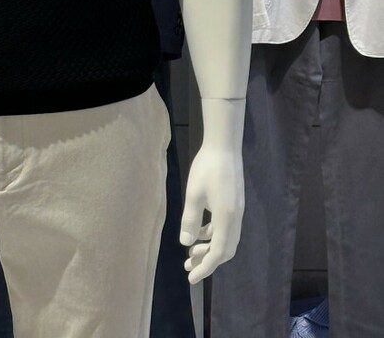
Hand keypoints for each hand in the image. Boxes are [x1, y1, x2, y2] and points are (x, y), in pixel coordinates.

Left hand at [179, 142, 243, 283]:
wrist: (224, 147)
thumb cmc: (206, 168)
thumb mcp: (193, 194)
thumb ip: (190, 220)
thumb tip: (186, 243)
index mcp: (226, 219)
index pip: (218, 253)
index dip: (205, 268)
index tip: (191, 278)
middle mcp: (236, 219)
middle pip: (225, 251)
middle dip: (208, 261)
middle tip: (188, 266)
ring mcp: (237, 212)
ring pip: (226, 240)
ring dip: (210, 249)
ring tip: (191, 252)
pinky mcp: (235, 205)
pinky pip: (226, 228)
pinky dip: (213, 235)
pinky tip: (199, 232)